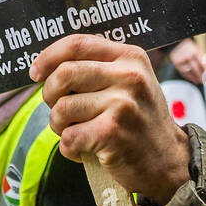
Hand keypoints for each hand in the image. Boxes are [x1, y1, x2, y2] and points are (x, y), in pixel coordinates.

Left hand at [31, 34, 190, 204]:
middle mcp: (129, 76)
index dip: (48, 56)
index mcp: (130, 57)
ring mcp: (122, 104)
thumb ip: (98, 68)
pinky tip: (86, 150)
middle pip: (64, 74)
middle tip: (60, 111)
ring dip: (59, 126)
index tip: (35, 72)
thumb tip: (47, 65)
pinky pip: (68, 137)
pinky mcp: (113, 132)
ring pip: (62, 108)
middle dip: (50, 95)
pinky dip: (69, 148)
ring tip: (78, 133)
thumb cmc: (141, 122)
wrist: (170, 162)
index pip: (77, 43)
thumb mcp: (130, 83)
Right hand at [168, 38, 205, 84]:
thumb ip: (203, 59)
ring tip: (199, 81)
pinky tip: (192, 79)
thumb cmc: (189, 48)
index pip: (201, 63)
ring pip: (188, 72)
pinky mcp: (176, 63)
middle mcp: (187, 56)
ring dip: (194, 78)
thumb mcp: (197, 50)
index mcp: (194, 51)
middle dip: (200, 76)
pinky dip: (188, 77)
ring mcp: (181, 60)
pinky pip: (183, 72)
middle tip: (204, 80)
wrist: (176, 44)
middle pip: (195, 68)